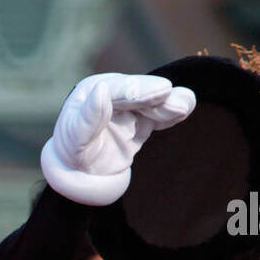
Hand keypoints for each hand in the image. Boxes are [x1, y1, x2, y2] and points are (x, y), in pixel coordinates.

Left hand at [41, 73, 195, 205]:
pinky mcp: (143, 121)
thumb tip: (101, 88)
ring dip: (169, 103)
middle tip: (170, 95)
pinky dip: (172, 114)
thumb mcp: (75, 138)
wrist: (82, 170)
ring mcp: (131, 107)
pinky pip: (160, 117)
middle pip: (138, 92)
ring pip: (153, 103)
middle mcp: (113, 94)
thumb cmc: (74, 151)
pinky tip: (186, 109)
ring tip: (185, 104)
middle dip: (154, 94)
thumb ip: (88, 117)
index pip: (116, 89)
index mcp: (92, 92)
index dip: (136, 90)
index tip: (157, 89)